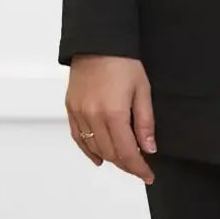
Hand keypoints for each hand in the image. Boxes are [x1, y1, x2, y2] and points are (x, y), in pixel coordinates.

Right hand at [65, 56, 155, 182]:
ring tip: (124, 161)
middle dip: (127, 165)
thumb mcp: (142, 91)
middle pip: (110, 154)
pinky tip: (98, 158)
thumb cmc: (123, 62)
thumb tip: (149, 148)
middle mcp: (93, 117)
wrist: (98, 42)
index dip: (139, 168)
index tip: (148, 176)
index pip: (127, 152)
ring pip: (94, 149)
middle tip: (140, 168)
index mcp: (114, 113)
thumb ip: (145, 123)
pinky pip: (78, 137)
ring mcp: (79, 113)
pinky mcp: (70, 108)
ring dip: (110, 159)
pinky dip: (88, 151)